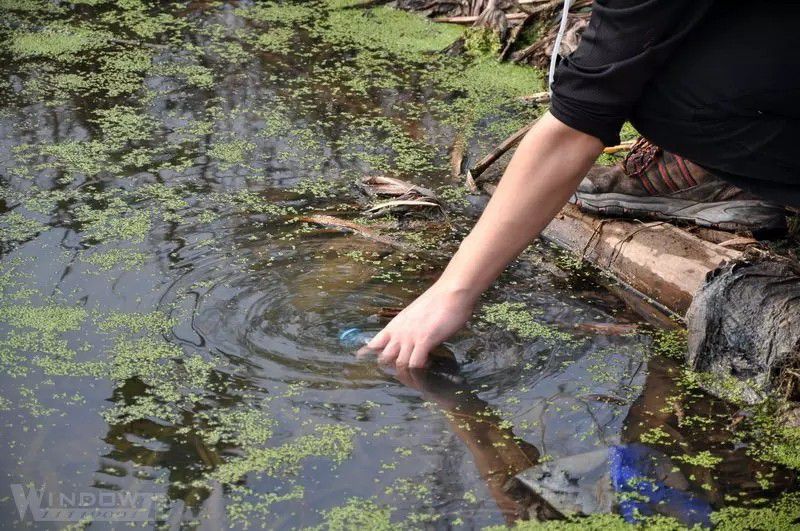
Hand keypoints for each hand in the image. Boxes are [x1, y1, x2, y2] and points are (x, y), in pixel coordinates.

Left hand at [359, 283, 475, 368]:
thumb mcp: (415, 314)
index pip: (374, 343)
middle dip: (391, 371)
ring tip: (417, 379)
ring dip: (408, 376)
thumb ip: (410, 328)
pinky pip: (416, 364)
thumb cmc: (438, 301)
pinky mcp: (424, 340)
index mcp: (395, 325)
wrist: (451, 292)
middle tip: (403, 377)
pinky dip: (420, 372)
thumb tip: (413, 339)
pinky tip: (428, 369)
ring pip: (399, 365)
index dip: (368, 354)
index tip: (359, 360)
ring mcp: (410, 337)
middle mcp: (399, 333)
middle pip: (384, 359)